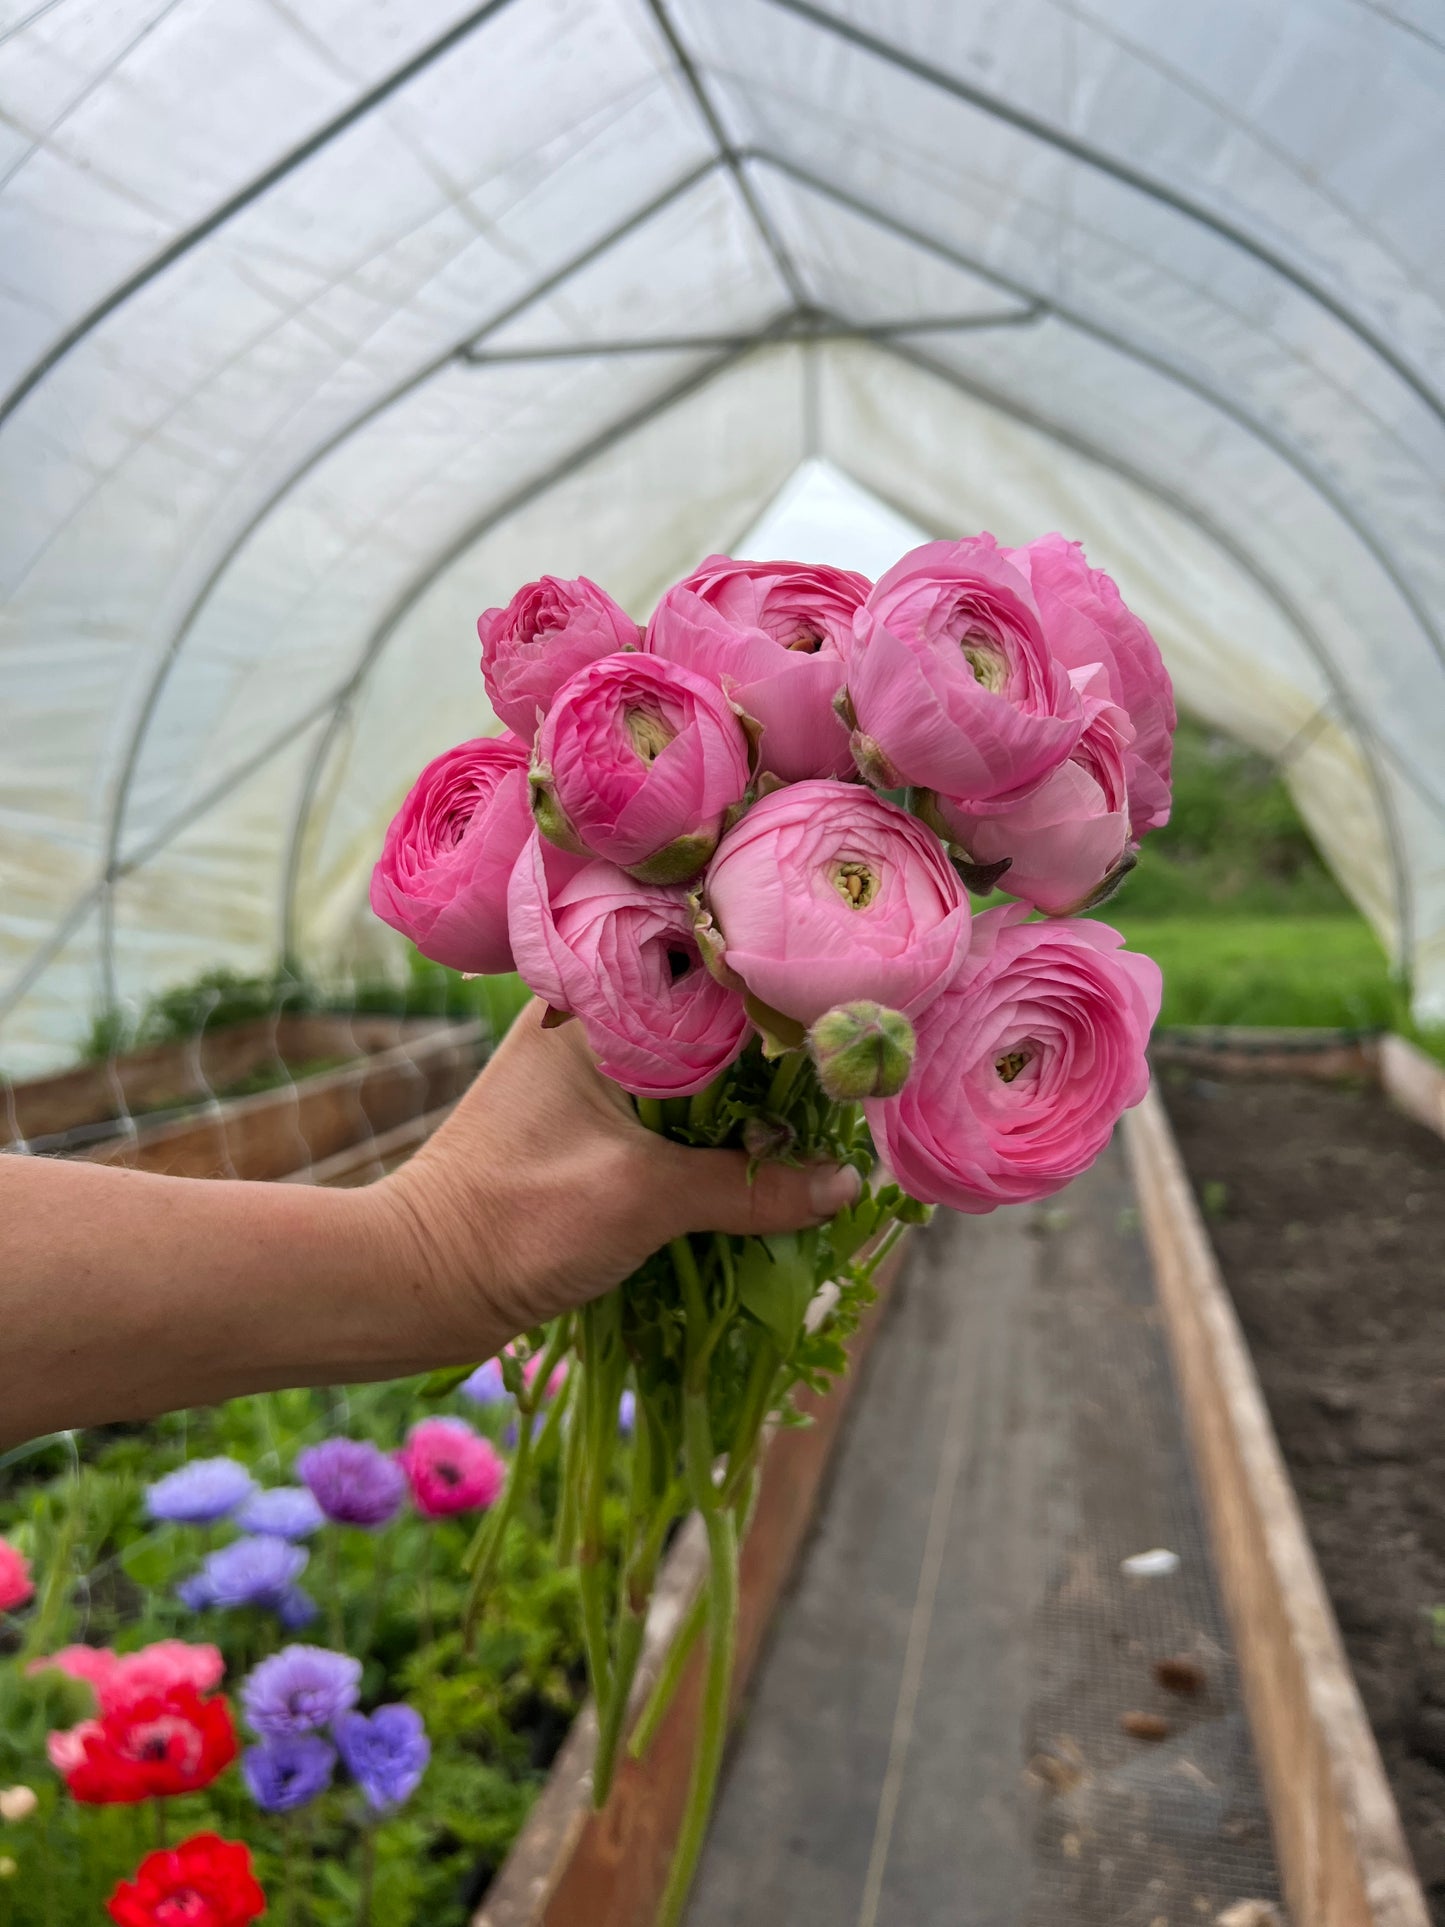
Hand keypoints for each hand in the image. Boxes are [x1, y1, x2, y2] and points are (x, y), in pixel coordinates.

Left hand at [378, 1001, 860, 1347]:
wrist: (419, 1285)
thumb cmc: (517, 1221)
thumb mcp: (644, 1199)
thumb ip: (750, 1187)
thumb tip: (847, 1185)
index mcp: (591, 1007)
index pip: (704, 971)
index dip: (776, 992)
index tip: (847, 1010)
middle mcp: (592, 1026)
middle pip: (710, 1024)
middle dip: (775, 1057)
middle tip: (854, 1069)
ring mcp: (591, 1080)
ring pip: (697, 1076)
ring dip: (751, 1104)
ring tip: (829, 1115)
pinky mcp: (592, 1131)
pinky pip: (676, 1119)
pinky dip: (720, 1138)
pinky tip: (772, 1157)